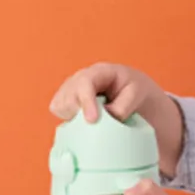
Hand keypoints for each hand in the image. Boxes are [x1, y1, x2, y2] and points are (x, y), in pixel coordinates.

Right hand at [49, 62, 164, 123]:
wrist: (133, 94)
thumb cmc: (135, 91)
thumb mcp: (137, 94)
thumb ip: (122, 106)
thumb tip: (105, 117)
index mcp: (100, 71)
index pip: (85, 83)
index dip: (86, 102)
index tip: (92, 120)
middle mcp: (81, 77)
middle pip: (68, 95)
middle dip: (80, 112)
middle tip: (96, 122)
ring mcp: (71, 87)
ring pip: (60, 103)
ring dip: (73, 116)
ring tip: (92, 119)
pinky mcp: (66, 98)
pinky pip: (57, 109)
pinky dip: (67, 117)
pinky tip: (82, 119)